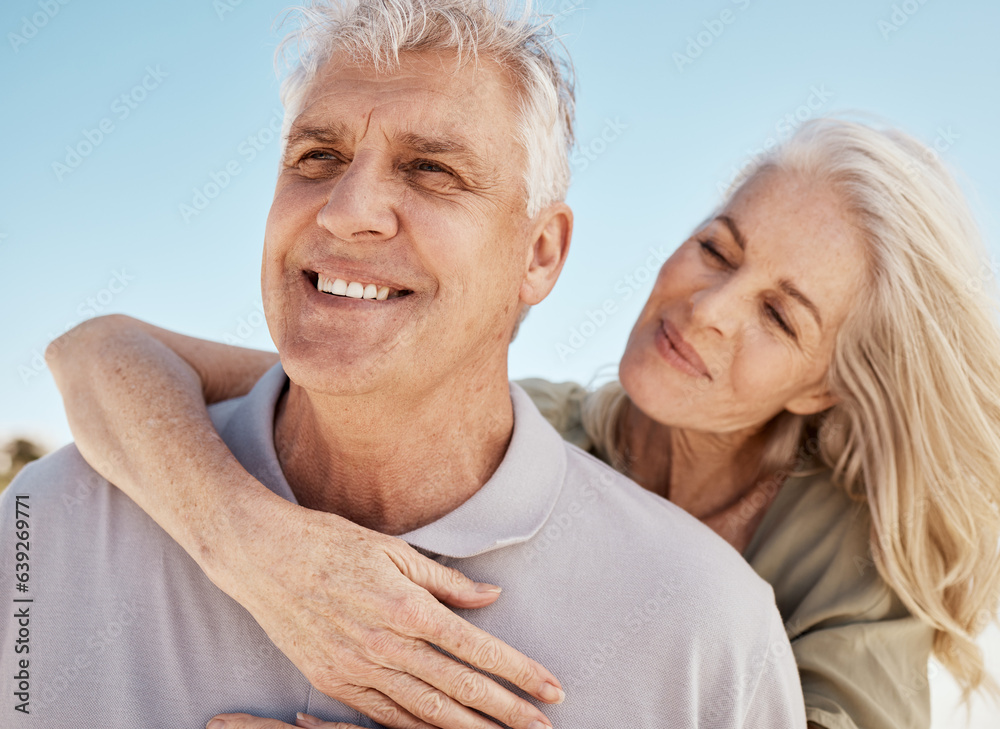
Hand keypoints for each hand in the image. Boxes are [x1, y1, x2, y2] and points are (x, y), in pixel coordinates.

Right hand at [208, 492, 562, 728]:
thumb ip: (446, 581)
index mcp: (407, 609)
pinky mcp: (334, 682)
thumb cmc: (331, 543)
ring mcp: (358, 670)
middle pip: (460, 690)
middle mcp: (387, 647)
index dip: (519, 673)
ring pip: (426, 713)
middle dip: (508, 712)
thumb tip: (491, 597)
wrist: (262, 558)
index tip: (552, 689)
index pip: (478, 650)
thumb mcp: (394, 551)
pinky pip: (384, 717)